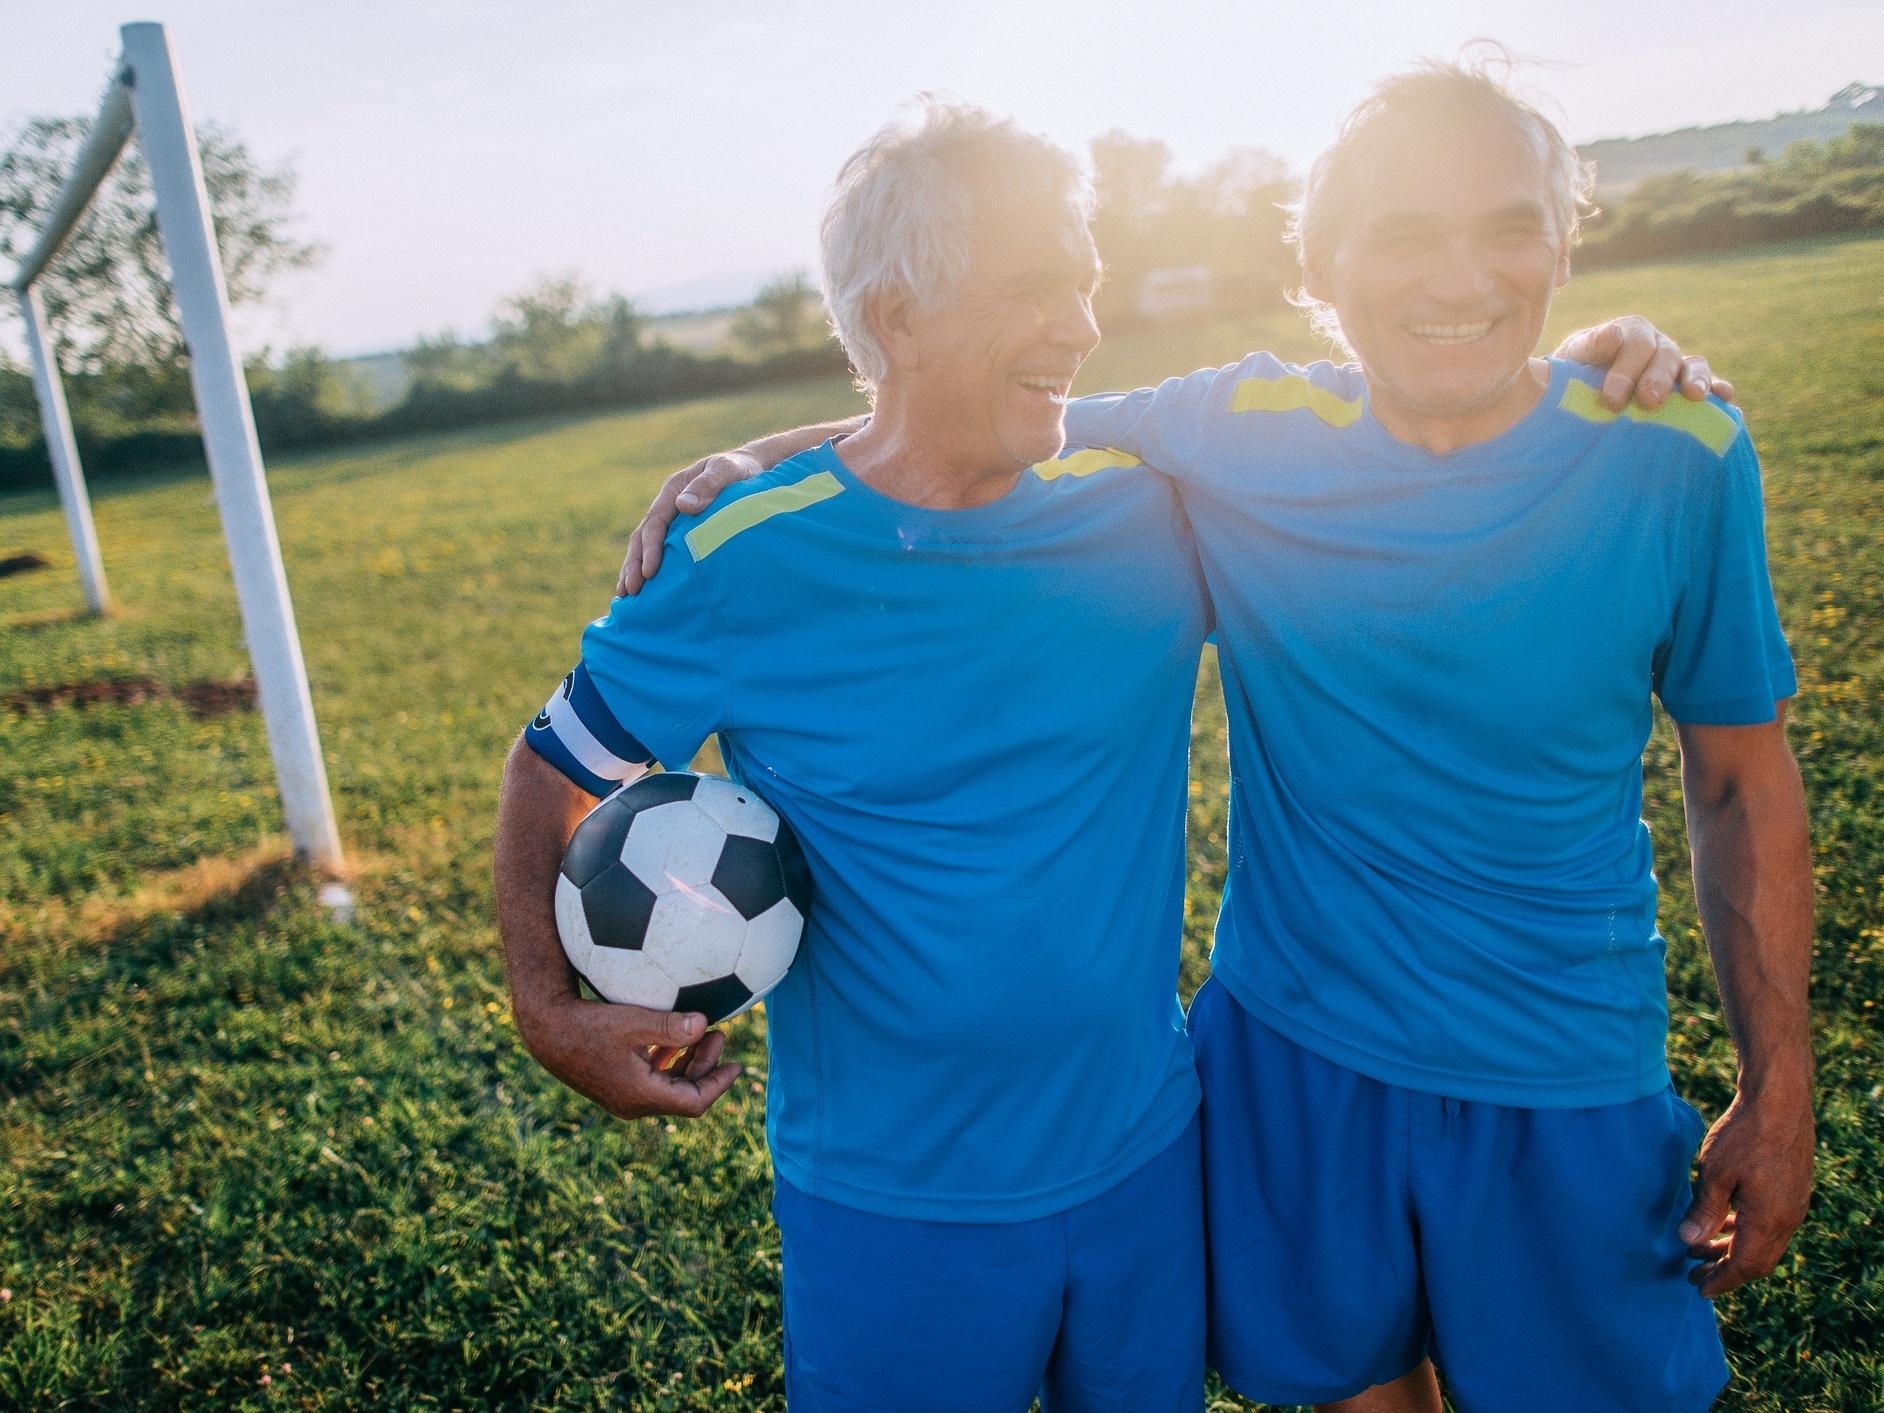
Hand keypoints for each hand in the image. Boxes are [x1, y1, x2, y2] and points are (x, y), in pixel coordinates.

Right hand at [516, 994, 741, 1120]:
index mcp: (642, 1095)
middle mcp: (634, 1104)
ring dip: (688, 1064)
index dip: (719, 1084)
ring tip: (701, 1033)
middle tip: (718, 1036)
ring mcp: (622, 1097)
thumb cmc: (588, 1023)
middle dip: (706, 1068)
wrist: (545, 1031)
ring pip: (668, 1088)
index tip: (737, 1065)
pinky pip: (651, 1081)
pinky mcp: (614, 1086)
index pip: (695, 1102)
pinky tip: (671, 1038)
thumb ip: (671, 1026)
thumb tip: (704, 1024)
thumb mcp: (633, 1021)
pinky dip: (668, 1063)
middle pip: (684, 1095)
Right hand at [616, 448, 764, 595]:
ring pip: (646, 546)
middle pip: (643, 537)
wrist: (752, 469)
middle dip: (634, 564)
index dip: (650, 548)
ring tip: (626, 595)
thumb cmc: (739, 469)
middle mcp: (668, 506)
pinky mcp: (683, 532)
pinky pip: (663, 550)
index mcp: (673, 490)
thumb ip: (707, 484)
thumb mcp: (725, 470)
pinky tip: (647, 589)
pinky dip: (651, 567)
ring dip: (635, 569)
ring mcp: (673, 519)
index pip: (655, 523)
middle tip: (630, 591)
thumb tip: (684, 505)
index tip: (650, 572)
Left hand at [1554, 315, 1734, 410]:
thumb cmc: (1573, 377)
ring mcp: (1676, 366)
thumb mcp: (1572, 360)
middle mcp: (1657, 346)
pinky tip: (1727, 403)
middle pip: (1664, 356)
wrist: (1579, 396)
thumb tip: (1611, 335)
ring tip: (1695, 397)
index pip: (1634, 344)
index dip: (1626, 370)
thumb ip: (1589, 347)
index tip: (1612, 399)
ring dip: (1696, 379)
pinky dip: (1718, 392)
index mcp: (1629, 333)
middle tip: (1648, 402)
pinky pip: (1710, 387)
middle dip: (1657, 379)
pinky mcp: (1689, 389)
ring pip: (1692, 366)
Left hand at [1678, 1082, 1814, 1297]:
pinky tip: (1722, 1222)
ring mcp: (1793, 1205)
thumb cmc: (1744, 1135)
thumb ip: (1704, 1210)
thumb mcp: (1715, 1173)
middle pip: (1757, 1260)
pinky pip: (1769, 1224)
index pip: (1745, 1265)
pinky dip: (1745, 1231)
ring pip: (1764, 1242)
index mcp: (1768, 1220)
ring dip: (1733, 1248)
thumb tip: (1689, 1242)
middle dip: (1726, 1269)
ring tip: (1699, 1248)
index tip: (1699, 1288)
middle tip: (1694, 1272)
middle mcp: (1787, 1219)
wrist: (1780, 1102)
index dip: (1722, 1280)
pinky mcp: (1792, 1191)